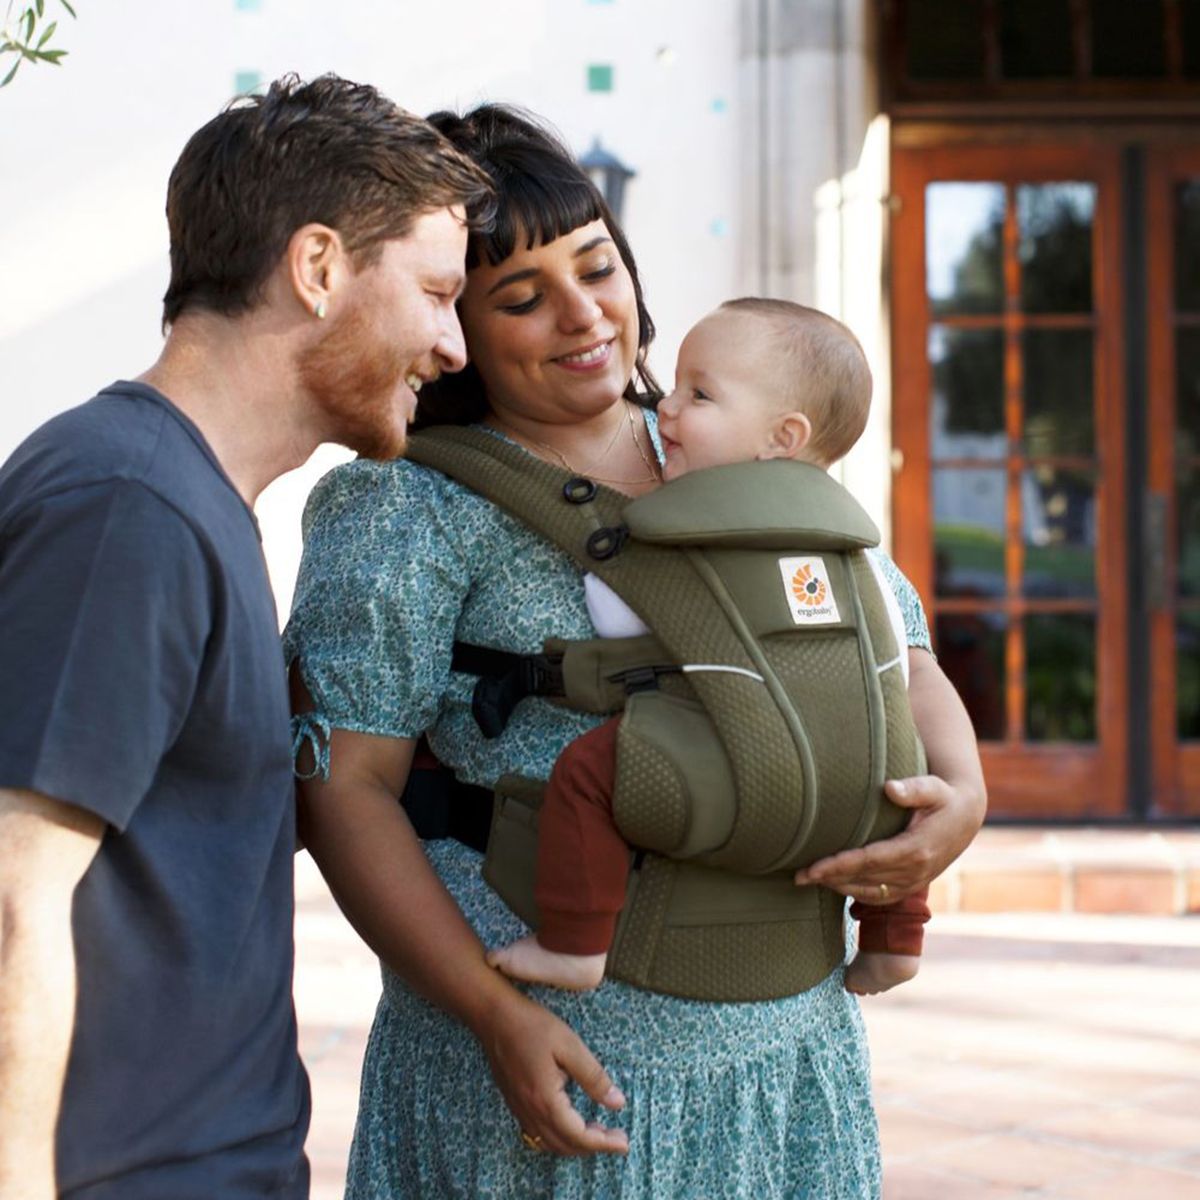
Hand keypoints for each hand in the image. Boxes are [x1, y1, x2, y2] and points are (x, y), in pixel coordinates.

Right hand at [474, 989, 627, 1157]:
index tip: (624, 1143)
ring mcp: (519, 1109)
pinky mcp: (514, 1102)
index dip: (603, 1143)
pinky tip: (570, 1123)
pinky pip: (537, 1134)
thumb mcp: (570, 1046)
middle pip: (565, 1145)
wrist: (494, 1017)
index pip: (578, 1135)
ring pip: (549, 1143)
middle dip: (593, 1147)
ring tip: (598, 1132)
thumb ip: (594, 1077)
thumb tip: (617, 1103)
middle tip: (617, 1139)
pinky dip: (558, 1138)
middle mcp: (530, 1112)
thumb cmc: (533, 1026)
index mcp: (545, 1100)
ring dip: (575, 1144)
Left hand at [794, 773, 984, 902]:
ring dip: (839, 888)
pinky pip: (881, 896)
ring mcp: (915, 882)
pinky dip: (856, 894)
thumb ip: (913, 788)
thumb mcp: (933, 787)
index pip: (868, 861)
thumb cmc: (943, 797)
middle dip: (829, 879)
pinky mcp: (913, 885)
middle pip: (864, 879)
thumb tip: (889, 788)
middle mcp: (915, 871)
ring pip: (870, 892)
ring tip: (810, 880)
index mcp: (916, 849)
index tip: (812, 868)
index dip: (838, 865)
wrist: (965, 817)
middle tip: (798, 875)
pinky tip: (835, 885)